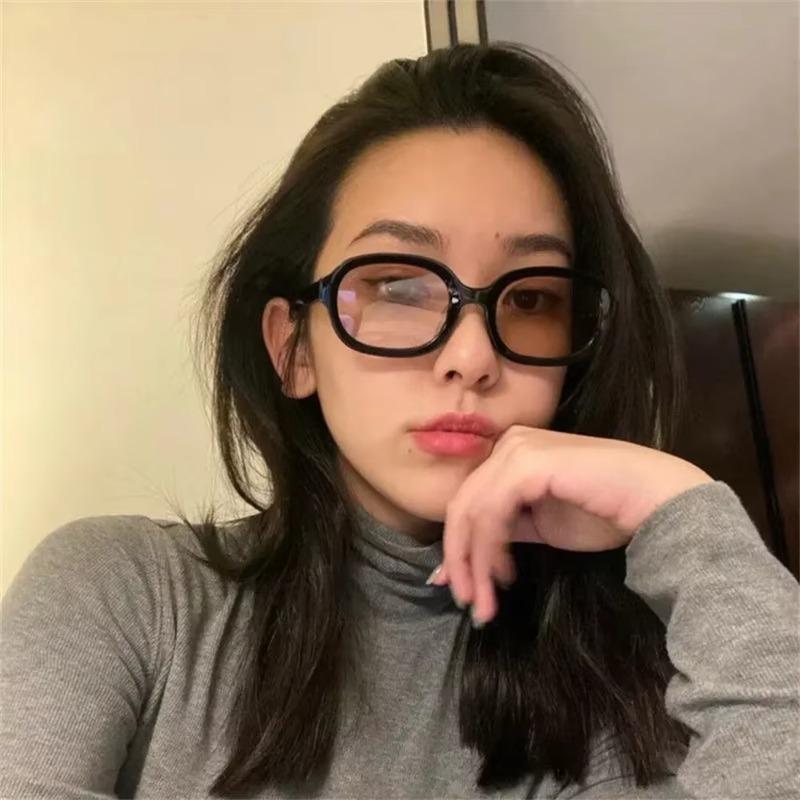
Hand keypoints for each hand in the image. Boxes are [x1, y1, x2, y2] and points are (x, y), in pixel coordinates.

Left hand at [428, 425, 713, 625]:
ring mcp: (517, 450)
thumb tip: (463, 561)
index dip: (457, 546)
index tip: (458, 587)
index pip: (468, 500)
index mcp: (510, 453)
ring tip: (485, 603)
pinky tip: (505, 576)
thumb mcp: (541, 526)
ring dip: (474, 564)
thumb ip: (504, 532)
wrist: (656, 500)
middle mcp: (508, 444)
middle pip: (462, 507)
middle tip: (469, 603)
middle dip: (461, 560)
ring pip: (472, 513)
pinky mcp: (527, 463)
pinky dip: (490, 549)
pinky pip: (492, 513)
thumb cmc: (606, 512)